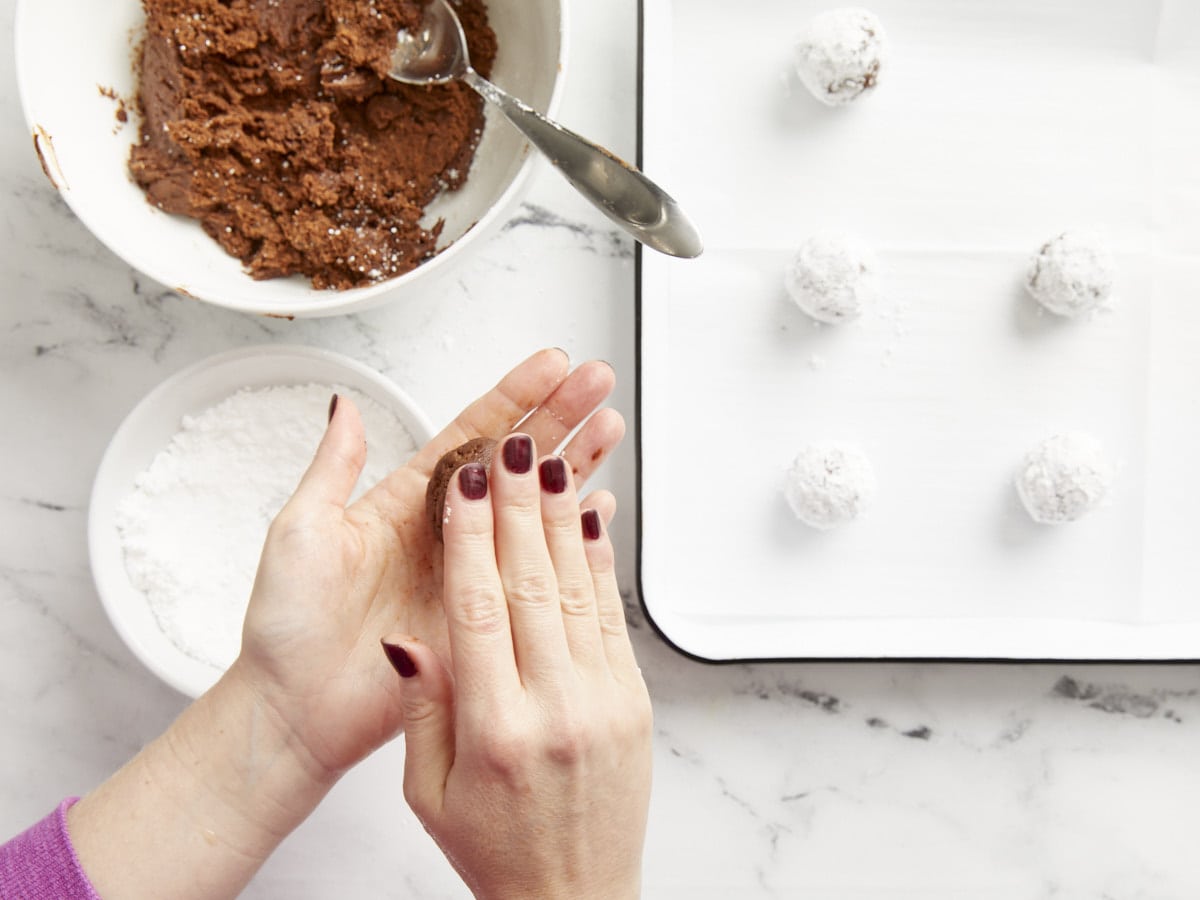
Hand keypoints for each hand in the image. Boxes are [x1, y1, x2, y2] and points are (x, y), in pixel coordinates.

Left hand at [232, 349, 625, 781]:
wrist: (296, 712)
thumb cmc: (288, 627)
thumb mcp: (301, 531)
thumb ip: (334, 467)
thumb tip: (346, 404)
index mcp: (407, 501)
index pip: (472, 433)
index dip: (515, 397)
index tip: (551, 365)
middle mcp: (448, 530)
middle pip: (516, 460)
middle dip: (560, 417)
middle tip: (597, 383)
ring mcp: (473, 571)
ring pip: (536, 505)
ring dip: (575, 465)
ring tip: (609, 426)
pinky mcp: (488, 615)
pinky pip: (540, 566)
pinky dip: (574, 537)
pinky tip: (600, 510)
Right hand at [387, 433, 652, 899]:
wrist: (574, 896)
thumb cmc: (495, 848)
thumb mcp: (428, 790)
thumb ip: (424, 705)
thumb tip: (413, 632)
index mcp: (496, 730)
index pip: (478, 607)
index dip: (469, 536)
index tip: (463, 482)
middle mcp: (556, 708)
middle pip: (533, 583)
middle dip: (518, 504)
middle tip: (512, 445)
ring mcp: (604, 701)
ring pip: (578, 589)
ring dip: (561, 518)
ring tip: (549, 462)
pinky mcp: (633, 700)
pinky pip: (611, 616)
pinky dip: (598, 562)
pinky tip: (588, 520)